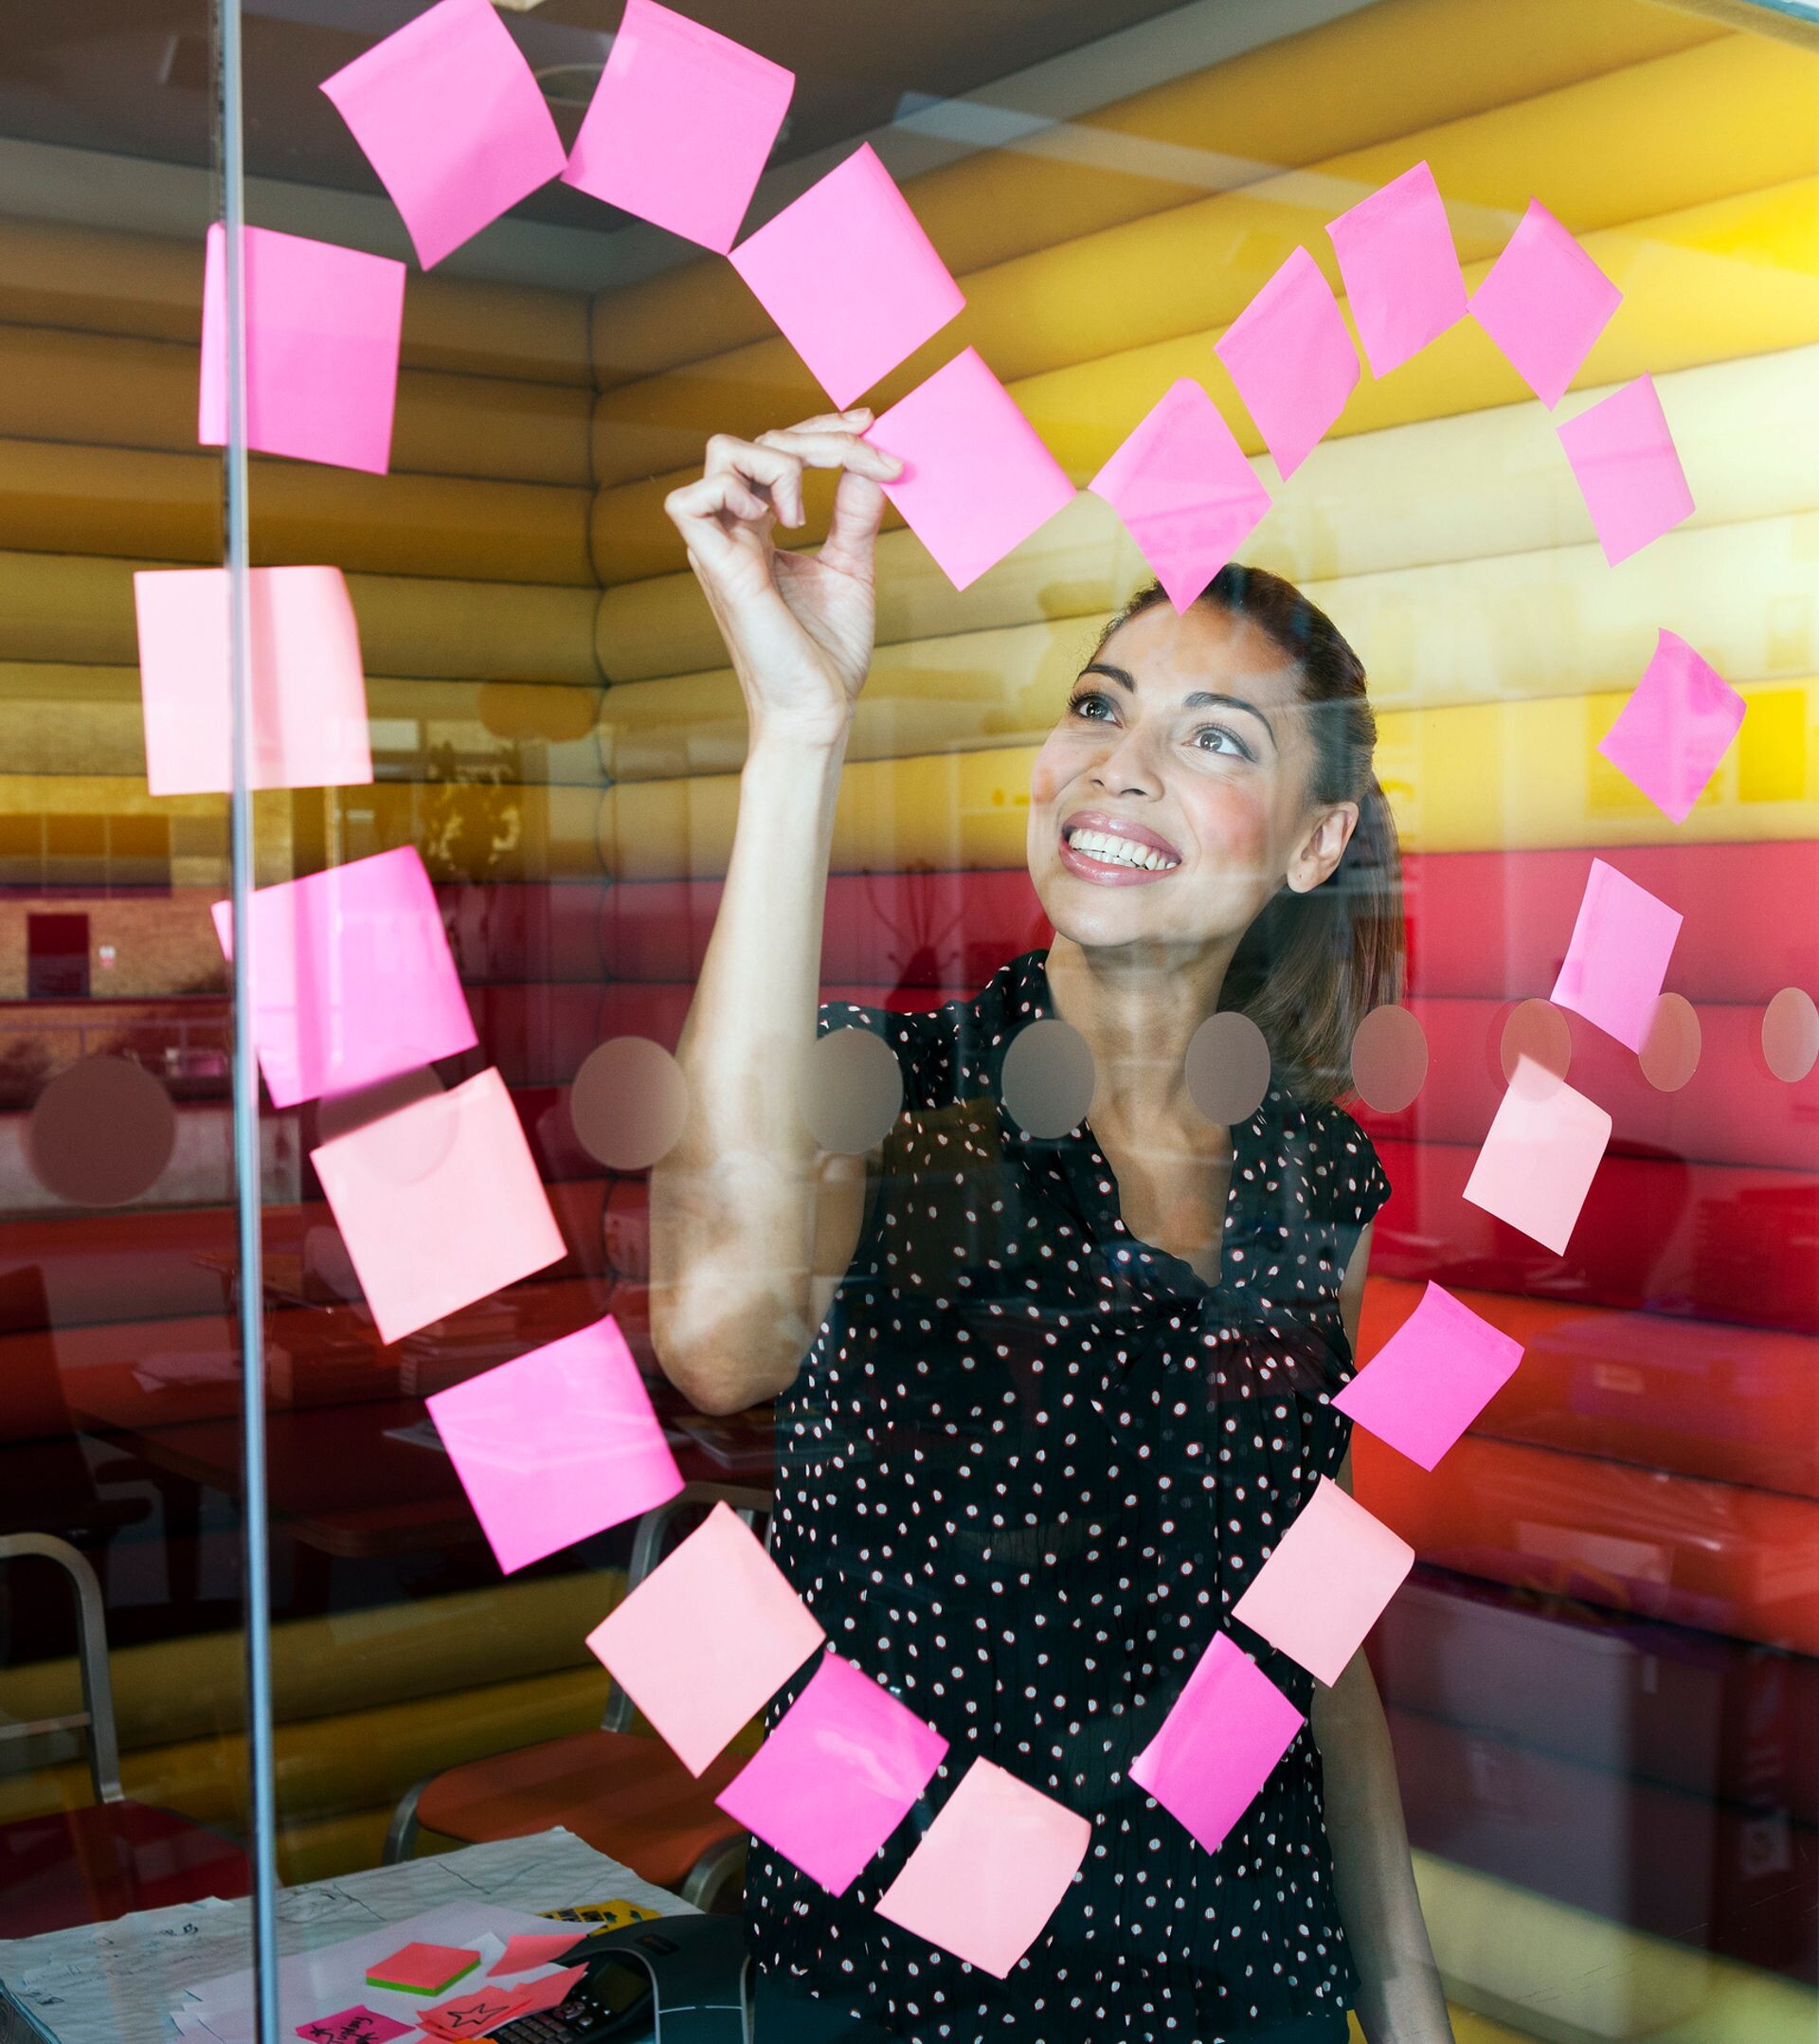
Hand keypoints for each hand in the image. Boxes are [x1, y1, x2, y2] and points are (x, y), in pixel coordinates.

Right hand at [664, 411, 902, 748]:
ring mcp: (720, 548)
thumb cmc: (828, 653)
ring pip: (722, 454)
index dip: (820, 426)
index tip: (870, 423)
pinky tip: (779, 520)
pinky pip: (689, 501)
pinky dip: (734, 490)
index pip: (777, 452)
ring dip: (780, 460)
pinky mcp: (717, 569)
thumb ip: (856, 513)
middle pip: (755, 442)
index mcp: (760, 531)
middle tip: (871, 454)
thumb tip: (873, 462)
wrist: (819, 709)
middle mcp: (734, 532)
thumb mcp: (852, 568)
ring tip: (810, 511)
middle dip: (819, 436)